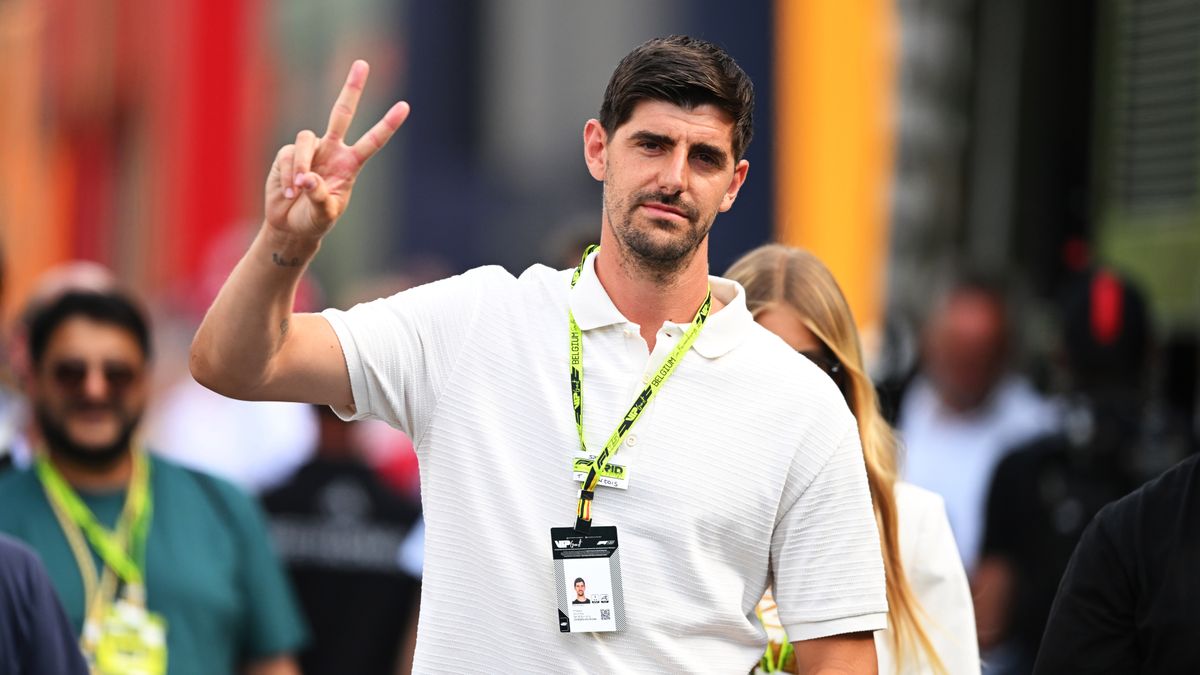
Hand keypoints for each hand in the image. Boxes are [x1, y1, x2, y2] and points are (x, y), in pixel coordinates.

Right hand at [265, 60, 409, 239]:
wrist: (291, 225)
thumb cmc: (315, 219)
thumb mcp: (325, 214)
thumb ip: (320, 197)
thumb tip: (307, 178)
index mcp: (350, 164)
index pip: (372, 141)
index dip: (387, 124)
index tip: (405, 107)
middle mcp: (332, 150)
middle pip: (341, 113)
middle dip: (351, 88)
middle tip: (362, 64)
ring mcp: (310, 150)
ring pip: (306, 138)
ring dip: (301, 165)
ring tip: (298, 191)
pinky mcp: (288, 153)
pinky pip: (289, 156)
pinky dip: (287, 176)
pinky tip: (289, 193)